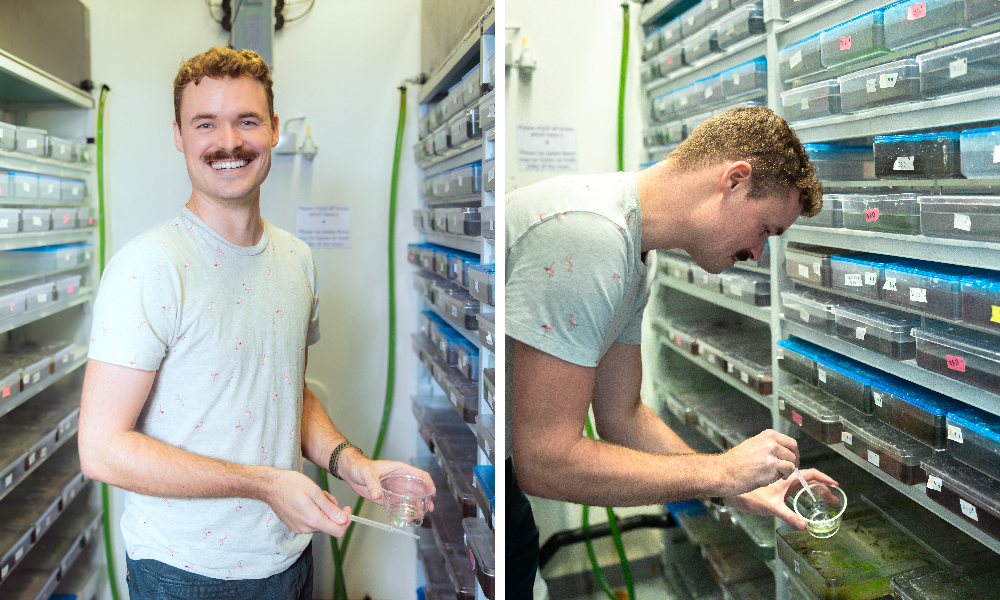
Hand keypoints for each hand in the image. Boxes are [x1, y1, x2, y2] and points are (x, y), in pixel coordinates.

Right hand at [262, 468, 351, 536]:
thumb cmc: (291, 485)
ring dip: (323, 510)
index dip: (346, 521)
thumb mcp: (315, 492)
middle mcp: (306, 528)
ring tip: (315, 496)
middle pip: (330, 525)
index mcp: (313, 519)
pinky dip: (315, 512)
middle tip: (326, 496)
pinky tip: (309, 501)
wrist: (270, 486)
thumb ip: (330, 508)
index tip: (346, 509)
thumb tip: (344, 520)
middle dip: (333, 511)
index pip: (338, 531)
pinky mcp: (295, 526)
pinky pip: (311, 522)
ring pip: (321, 523)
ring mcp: (299, 528)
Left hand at [340, 456, 435, 512]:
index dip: (429, 484)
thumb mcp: (367, 473)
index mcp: (400, 470)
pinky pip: (401, 505)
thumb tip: (377, 495)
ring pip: (412, 499)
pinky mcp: (390, 497)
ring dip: (417, 508)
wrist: (352, 473)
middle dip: (426, 500)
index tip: (433, 494)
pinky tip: (407, 519)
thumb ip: (372, 484)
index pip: (420, 475)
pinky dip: (406, 512)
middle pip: (419, 490)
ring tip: (418, 517)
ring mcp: (396, 489)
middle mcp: (401, 480)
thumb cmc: (361, 467)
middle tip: (428, 510)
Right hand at [717, 429, 798, 494]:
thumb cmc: (737, 461)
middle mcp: (771, 444)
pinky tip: (770, 478)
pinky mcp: (771, 470)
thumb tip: (786, 451)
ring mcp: (771, 457)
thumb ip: (770, 445)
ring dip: (786, 471)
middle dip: (792, 463)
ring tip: (775, 474)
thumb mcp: (754, 444)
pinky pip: (786, 474)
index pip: (792, 443)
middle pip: (794, 453)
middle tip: (786, 471)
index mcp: (768, 435)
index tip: (792, 460)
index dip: (794, 453)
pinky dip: (781, 477)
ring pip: (792, 464)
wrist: (725, 471)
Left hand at [724, 468, 838, 529]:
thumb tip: (803, 526)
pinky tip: (805, 498)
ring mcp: (779, 480)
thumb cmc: (749, 495)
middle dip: (823, 487)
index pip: (811, 474)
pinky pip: (792, 485)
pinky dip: (803, 489)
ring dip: (814, 488)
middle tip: (833, 499)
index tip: (836, 484)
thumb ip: (788, 516)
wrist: (730, 488)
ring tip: (824, 498)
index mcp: (787, 477)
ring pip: (801, 481)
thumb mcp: (771, 507)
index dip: (825, 479)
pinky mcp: (773, 484)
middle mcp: (785, 476)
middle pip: (809, 479)